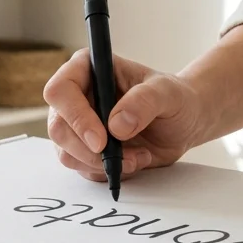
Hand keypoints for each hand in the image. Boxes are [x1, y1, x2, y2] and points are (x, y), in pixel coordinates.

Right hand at [43, 49, 205, 181]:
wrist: (183, 123)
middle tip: (121, 158)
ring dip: (101, 164)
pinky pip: (82, 169)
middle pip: (58, 128)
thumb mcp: (167, 93)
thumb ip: (144, 102)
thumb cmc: (174, 98)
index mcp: (88, 69)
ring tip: (137, 157)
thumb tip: (116, 125)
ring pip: (67, 153)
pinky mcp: (86, 149)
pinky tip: (134, 161)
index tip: (101, 140)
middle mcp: (77, 97)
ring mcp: (78, 125)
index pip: (60, 91)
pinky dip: (108, 172)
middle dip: (88, 150)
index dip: (76, 117)